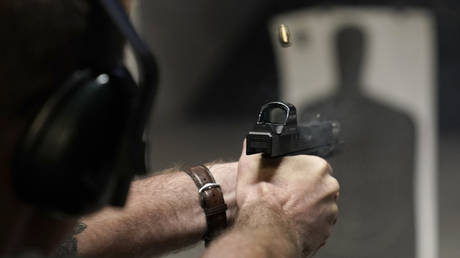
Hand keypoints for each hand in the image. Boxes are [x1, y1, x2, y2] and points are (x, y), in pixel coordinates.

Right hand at [236, 140, 338, 255]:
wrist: (265, 232)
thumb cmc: (261, 201)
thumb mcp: (250, 166)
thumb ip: (253, 149)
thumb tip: (250, 143)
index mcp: (317, 167)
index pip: (311, 166)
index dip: (296, 173)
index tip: (285, 180)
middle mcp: (328, 188)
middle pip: (317, 185)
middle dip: (304, 190)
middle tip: (284, 195)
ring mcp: (330, 211)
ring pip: (319, 205)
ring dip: (306, 207)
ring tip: (286, 211)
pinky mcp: (327, 231)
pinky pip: (318, 224)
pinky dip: (307, 224)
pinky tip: (291, 223)